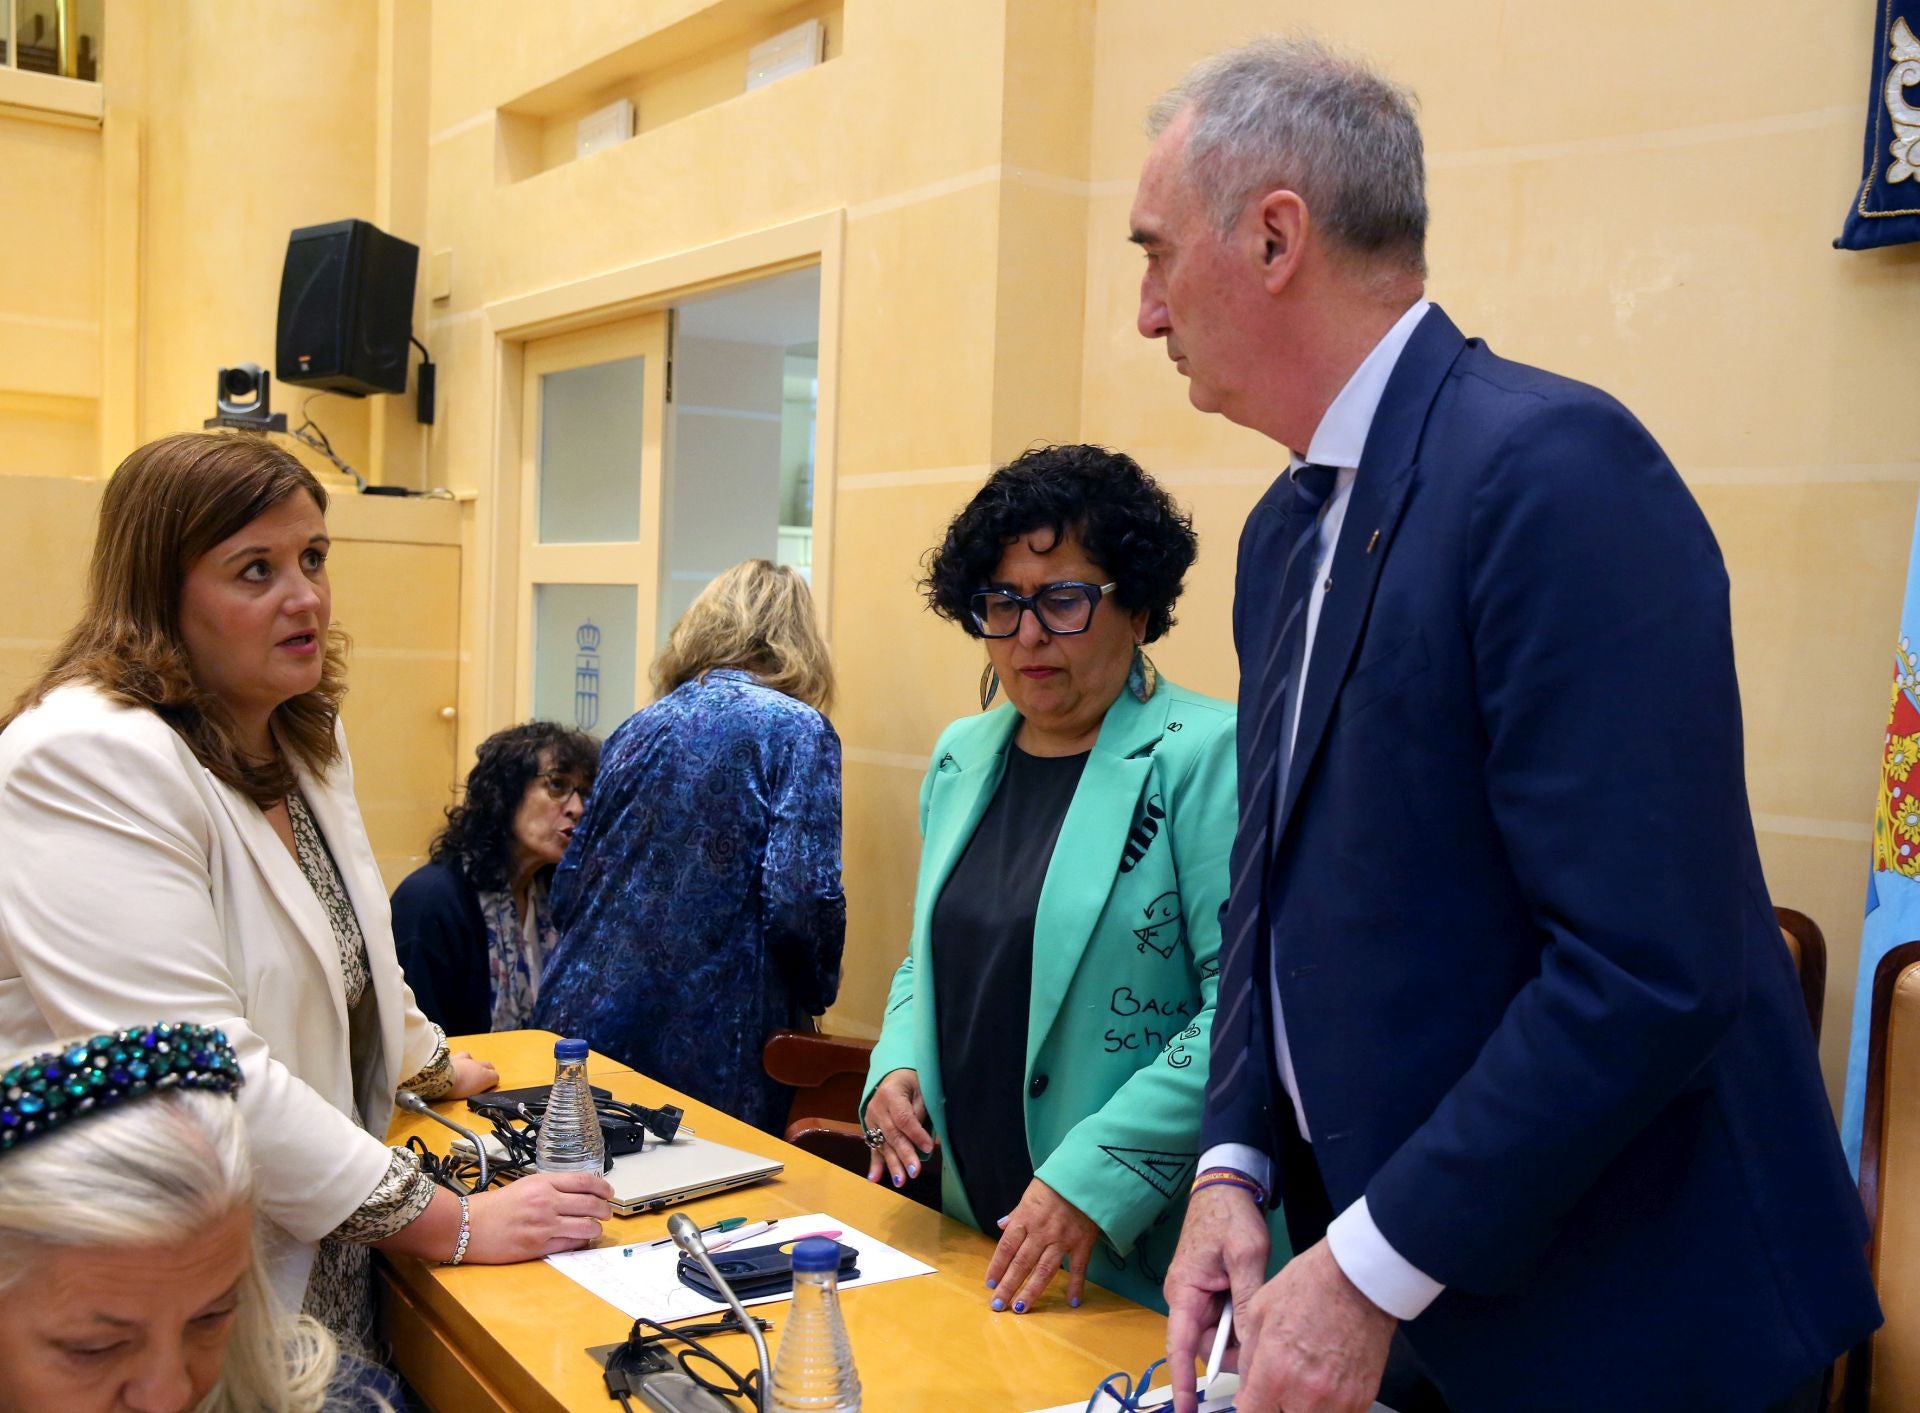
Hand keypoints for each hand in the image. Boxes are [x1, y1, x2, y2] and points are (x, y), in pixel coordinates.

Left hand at [445, 1051, 498, 1099]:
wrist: (441, 1077)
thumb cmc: (457, 1090)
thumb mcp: (471, 1095)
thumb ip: (478, 1090)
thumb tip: (480, 1088)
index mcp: (485, 1077)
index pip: (495, 1076)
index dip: (492, 1081)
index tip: (487, 1086)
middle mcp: (479, 1065)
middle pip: (489, 1066)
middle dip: (487, 1071)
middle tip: (481, 1079)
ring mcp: (468, 1060)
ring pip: (476, 1060)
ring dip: (475, 1065)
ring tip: (468, 1072)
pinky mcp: (457, 1056)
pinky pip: (464, 1056)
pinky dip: (463, 1060)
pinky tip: (459, 1064)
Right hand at [464, 1171, 614, 1262]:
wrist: (468, 1226)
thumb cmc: (494, 1207)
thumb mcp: (525, 1185)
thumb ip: (552, 1187)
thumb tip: (579, 1192)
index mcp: (543, 1183)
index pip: (585, 1181)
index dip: (603, 1188)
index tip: (609, 1192)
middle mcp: (546, 1202)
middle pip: (591, 1204)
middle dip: (605, 1210)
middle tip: (607, 1212)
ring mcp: (544, 1226)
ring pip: (586, 1227)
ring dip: (596, 1228)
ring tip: (595, 1228)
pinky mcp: (538, 1247)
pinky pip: (571, 1245)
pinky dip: (581, 1243)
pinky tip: (580, 1240)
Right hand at [862, 1068, 933, 1188]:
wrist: (893, 1075)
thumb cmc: (912, 1082)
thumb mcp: (921, 1090)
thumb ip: (922, 1113)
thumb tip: (930, 1142)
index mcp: (891, 1094)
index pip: (904, 1118)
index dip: (916, 1134)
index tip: (928, 1148)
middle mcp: (877, 1108)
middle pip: (892, 1134)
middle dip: (904, 1154)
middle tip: (914, 1172)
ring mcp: (871, 1120)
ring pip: (883, 1144)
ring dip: (892, 1164)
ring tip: (900, 1181)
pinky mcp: (870, 1129)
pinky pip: (873, 1148)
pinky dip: (875, 1164)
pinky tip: (874, 1179)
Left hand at [985, 1177, 1100, 1311]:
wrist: (1086, 1175)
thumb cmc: (1055, 1183)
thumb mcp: (1030, 1193)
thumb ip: (1016, 1213)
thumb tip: (1001, 1225)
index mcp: (1026, 1218)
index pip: (1007, 1247)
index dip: (997, 1266)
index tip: (989, 1284)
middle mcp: (1042, 1232)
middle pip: (1022, 1263)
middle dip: (1008, 1286)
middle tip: (997, 1305)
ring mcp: (1063, 1240)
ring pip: (1045, 1271)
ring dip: (1031, 1291)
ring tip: (1020, 1309)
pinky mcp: (1083, 1243)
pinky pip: (1079, 1268)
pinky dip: (1076, 1285)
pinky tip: (1071, 1302)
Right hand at [1165, 1183, 1271, 1412]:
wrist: (1224, 1185)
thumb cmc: (1230, 1215)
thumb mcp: (1246, 1257)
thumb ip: (1246, 1301)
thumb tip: (1250, 1342)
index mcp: (1184, 1290)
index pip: (1180, 1346)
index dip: (1184, 1381)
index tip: (1187, 1409)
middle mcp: (1183, 1296)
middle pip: (1204, 1344)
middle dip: (1231, 1351)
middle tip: (1262, 1344)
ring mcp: (1194, 1294)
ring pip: (1216, 1333)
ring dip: (1238, 1331)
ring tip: (1262, 1311)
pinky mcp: (1206, 1289)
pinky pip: (1221, 1317)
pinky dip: (1238, 1319)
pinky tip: (1256, 1306)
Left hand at [1230, 1239, 1395, 1412]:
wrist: (1360, 1277)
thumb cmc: (1313, 1283)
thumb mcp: (1259, 1312)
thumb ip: (1248, 1360)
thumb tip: (1245, 1388)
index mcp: (1276, 1372)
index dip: (1249, 1408)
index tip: (1251, 1402)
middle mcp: (1307, 1393)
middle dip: (1274, 1407)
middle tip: (1276, 1389)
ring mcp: (1338, 1400)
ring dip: (1301, 1408)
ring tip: (1302, 1381)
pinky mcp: (1361, 1398)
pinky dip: (1327, 1405)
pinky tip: (1324, 1380)